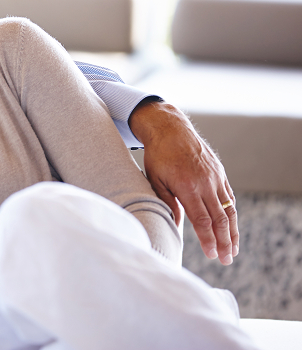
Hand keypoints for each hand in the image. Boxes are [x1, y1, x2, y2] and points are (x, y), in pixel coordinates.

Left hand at [129, 100, 237, 264]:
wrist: (171, 129)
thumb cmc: (158, 155)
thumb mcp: (155, 179)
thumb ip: (166, 203)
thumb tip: (174, 226)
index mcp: (187, 187)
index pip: (202, 220)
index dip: (208, 240)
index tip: (212, 255)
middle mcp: (205, 183)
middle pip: (219, 219)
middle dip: (224, 242)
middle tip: (226, 259)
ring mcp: (215, 177)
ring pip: (228, 210)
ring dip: (233, 231)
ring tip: (233, 249)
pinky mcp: (220, 173)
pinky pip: (229, 197)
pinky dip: (231, 213)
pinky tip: (231, 226)